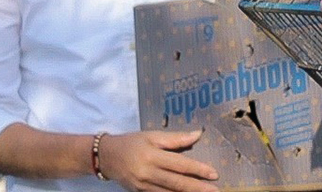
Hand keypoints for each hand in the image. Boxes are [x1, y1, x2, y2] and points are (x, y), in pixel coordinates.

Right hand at [99, 130, 219, 191]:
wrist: (106, 157)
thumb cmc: (131, 143)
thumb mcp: (151, 135)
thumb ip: (175, 138)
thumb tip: (198, 135)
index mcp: (152, 155)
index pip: (179, 164)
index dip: (197, 169)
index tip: (214, 174)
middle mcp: (147, 172)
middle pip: (176, 182)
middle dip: (197, 187)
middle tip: (214, 191)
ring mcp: (143, 186)